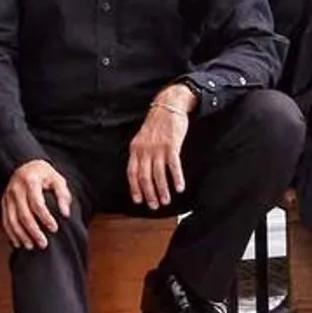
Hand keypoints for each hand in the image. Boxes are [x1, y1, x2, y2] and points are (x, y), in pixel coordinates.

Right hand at [0, 157, 71, 252]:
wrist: (27, 166)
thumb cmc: (45, 175)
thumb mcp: (58, 180)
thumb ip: (63, 195)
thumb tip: (65, 213)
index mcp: (30, 181)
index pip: (37, 203)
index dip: (45, 218)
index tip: (54, 229)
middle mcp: (16, 188)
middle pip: (23, 214)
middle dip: (33, 231)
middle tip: (44, 244)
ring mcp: (8, 196)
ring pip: (12, 220)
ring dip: (21, 235)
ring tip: (31, 246)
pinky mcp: (4, 202)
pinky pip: (5, 220)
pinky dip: (11, 233)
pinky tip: (18, 243)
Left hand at [128, 88, 191, 207]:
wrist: (168, 106)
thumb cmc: (156, 124)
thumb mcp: (142, 139)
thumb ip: (140, 155)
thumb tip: (140, 174)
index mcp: (135, 149)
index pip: (131, 173)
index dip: (134, 188)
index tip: (138, 201)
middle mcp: (144, 150)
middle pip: (144, 177)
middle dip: (149, 193)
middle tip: (154, 206)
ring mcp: (158, 148)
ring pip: (158, 174)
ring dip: (162, 190)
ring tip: (166, 200)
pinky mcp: (172, 145)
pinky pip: (173, 166)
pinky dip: (176, 178)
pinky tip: (179, 187)